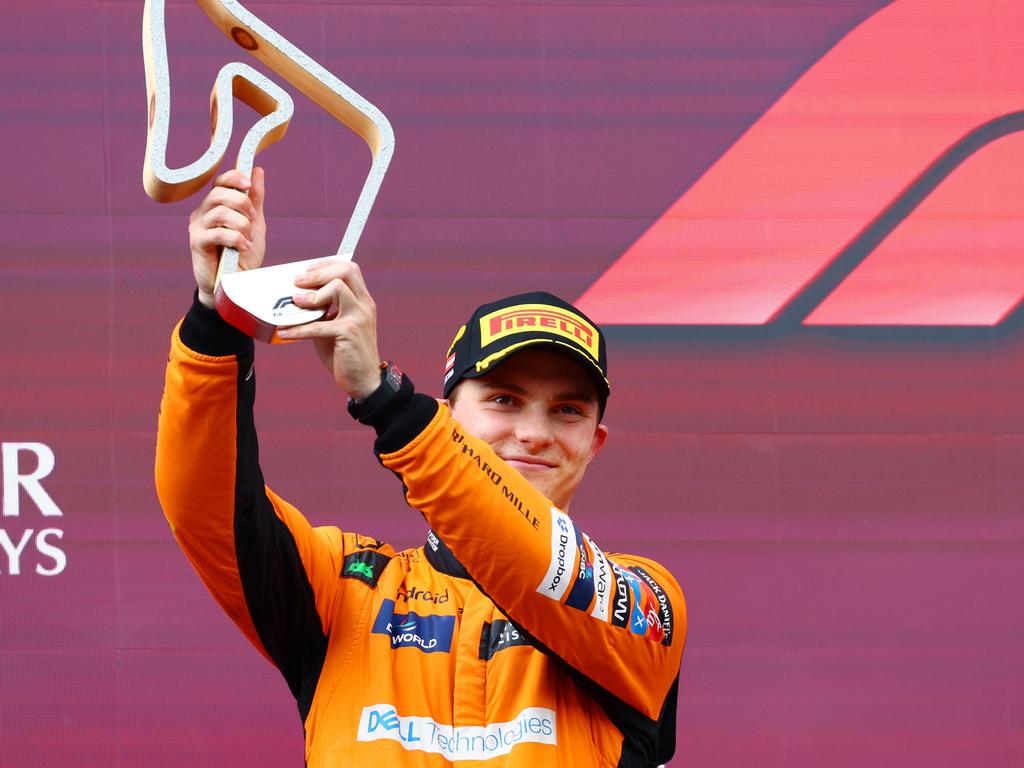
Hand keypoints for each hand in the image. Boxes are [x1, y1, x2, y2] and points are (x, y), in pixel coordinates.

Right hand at [187, 167, 266, 308]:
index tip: (248, 185)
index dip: (234, 178)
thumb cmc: (242, 255)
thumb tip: (258, 170)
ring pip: (220, 211)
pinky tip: (243, 247)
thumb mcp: (255, 224)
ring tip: (247, 239)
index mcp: (215, 206)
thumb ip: (256, 199)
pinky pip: (218, 232)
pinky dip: (236, 239)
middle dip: (243, 204)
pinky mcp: (196, 242)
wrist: (234, 285)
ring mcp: (197, 227)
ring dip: (242, 225)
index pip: (219, 181)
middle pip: (219, 192)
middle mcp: (203, 212)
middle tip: (253, 219)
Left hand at [276, 260, 382, 398]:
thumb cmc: (347, 353)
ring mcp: (359, 318)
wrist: (364, 380)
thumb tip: (297, 299)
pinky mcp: (349, 333)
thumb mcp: (336, 325)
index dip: (326, 265)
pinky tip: (285, 332)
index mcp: (362, 300)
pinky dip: (298, 328)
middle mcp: (364, 305)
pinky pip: (319, 325)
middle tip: (297, 281)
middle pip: (345, 272)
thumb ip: (323, 311)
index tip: (306, 270)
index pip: (349, 268)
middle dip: (317, 273)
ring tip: (295, 302)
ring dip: (312, 294)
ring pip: (337, 288)